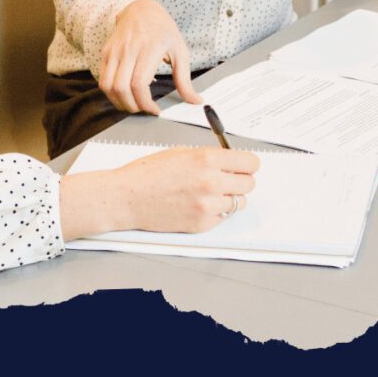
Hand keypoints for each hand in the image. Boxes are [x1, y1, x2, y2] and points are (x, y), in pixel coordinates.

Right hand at [58, 148, 259, 238]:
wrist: (127, 197)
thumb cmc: (148, 173)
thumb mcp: (181, 152)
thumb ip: (209, 157)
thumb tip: (231, 161)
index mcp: (207, 159)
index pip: (250, 163)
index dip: (248, 164)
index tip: (244, 166)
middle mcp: (211, 182)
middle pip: (249, 184)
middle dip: (240, 181)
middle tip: (228, 180)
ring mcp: (207, 206)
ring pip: (239, 203)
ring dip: (229, 198)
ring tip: (210, 194)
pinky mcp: (202, 224)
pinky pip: (223, 217)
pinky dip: (216, 212)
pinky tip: (198, 205)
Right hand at [99, 0, 202, 114]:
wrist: (141, 9)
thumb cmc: (163, 30)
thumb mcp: (180, 51)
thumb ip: (185, 79)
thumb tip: (195, 100)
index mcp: (150, 48)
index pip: (139, 83)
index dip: (145, 103)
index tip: (155, 110)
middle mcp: (129, 49)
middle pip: (121, 88)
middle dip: (132, 106)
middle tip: (143, 109)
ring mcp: (114, 51)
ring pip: (108, 86)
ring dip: (119, 102)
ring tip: (133, 105)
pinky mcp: (106, 53)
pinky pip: (103, 80)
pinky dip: (111, 93)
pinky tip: (124, 95)